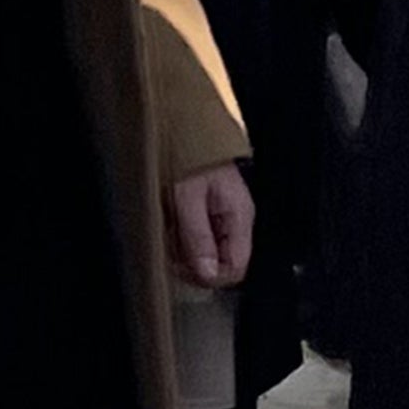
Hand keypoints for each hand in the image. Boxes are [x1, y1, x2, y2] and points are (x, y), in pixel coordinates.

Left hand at [167, 164, 253, 290]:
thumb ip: (197, 235)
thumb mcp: (187, 197)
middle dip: (193, 265)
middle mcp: (236, 222)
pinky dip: (182, 241)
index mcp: (239, 217)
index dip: (209, 275)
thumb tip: (207, 272)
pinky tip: (171, 228)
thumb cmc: (189, 156)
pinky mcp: (209, 217)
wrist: (184, 133)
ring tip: (168, 234)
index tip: (182, 267)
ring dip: (185, 253)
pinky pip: (200, 242)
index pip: (236, 268)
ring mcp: (223, 220)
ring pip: (209, 256)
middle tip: (170, 250)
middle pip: (222, 266)